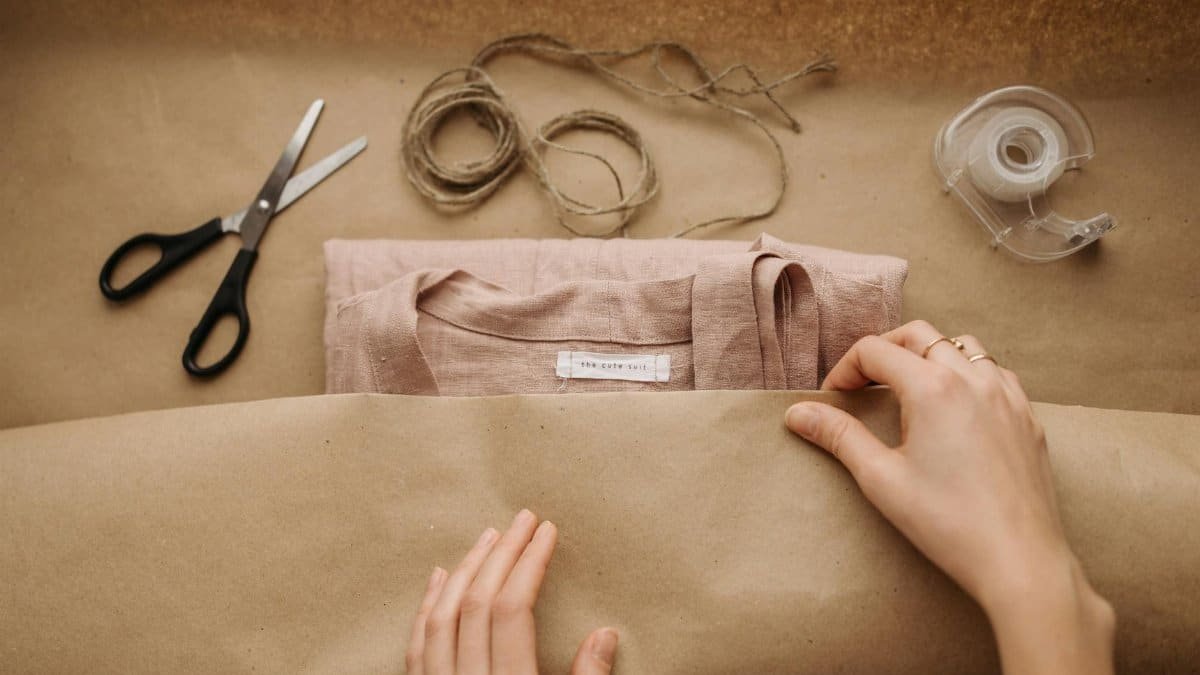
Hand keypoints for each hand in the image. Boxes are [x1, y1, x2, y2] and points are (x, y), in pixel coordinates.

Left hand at [405, 509, 617, 674]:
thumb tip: (605, 634)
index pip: (513, 609)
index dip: (530, 564)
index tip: (546, 532)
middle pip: (477, 604)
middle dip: (502, 554)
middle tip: (522, 520)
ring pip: (442, 617)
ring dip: (466, 570)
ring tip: (488, 537)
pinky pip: (417, 644)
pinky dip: (427, 605)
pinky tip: (440, 577)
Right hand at [784, 321, 1113, 674]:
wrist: (1020, 560)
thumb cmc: (948, 523)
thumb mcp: (881, 479)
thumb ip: (839, 436)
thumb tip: (798, 413)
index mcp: (933, 388)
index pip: (875, 350)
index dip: (845, 369)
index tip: (834, 398)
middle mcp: (973, 380)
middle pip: (919, 335)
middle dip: (884, 350)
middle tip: (864, 383)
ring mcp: (1007, 396)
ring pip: (962, 346)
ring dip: (929, 355)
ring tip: (909, 390)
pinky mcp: (1027, 417)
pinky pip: (995, 373)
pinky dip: (968, 375)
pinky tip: (956, 408)